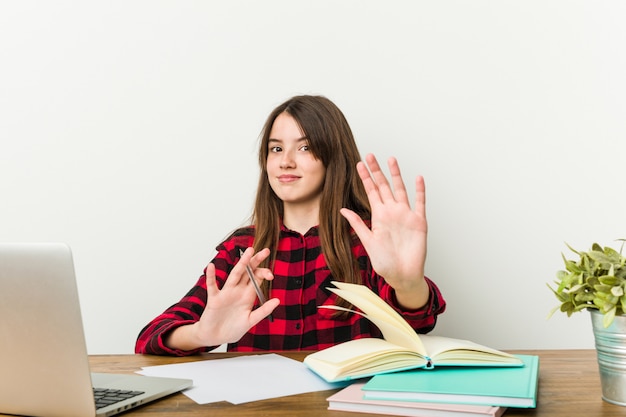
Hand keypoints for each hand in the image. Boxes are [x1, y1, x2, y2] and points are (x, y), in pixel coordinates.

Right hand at [166, 248, 278, 349]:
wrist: (216, 337)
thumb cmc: (232, 329)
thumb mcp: (250, 321)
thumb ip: (263, 311)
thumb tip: (278, 300)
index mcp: (248, 295)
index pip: (257, 278)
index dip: (264, 273)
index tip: (271, 275)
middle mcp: (238, 290)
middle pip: (248, 272)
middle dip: (256, 261)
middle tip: (266, 250)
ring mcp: (226, 293)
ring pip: (235, 275)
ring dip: (241, 263)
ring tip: (248, 251)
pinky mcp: (214, 299)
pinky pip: (212, 285)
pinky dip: (211, 276)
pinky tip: (211, 266)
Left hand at [340, 154, 428, 308]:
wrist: (402, 275)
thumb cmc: (385, 262)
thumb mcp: (368, 242)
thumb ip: (357, 224)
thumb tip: (343, 210)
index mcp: (378, 217)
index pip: (371, 192)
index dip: (365, 178)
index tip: (359, 164)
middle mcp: (392, 212)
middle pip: (384, 186)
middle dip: (377, 171)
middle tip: (370, 155)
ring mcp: (406, 216)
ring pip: (400, 190)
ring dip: (396, 175)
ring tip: (391, 159)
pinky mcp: (419, 222)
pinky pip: (420, 203)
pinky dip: (420, 191)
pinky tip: (418, 178)